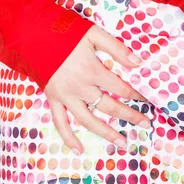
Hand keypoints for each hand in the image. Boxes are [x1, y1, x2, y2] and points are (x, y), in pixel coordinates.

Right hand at [45, 25, 147, 153]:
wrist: (36, 36)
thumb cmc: (67, 33)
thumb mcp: (94, 34)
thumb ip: (116, 48)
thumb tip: (138, 63)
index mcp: (92, 71)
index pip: (120, 87)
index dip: (136, 94)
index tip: (148, 100)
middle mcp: (80, 88)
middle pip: (109, 106)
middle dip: (129, 116)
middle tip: (146, 124)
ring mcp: (66, 97)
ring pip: (88, 120)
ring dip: (106, 133)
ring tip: (122, 143)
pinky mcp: (53, 100)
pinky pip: (60, 123)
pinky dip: (68, 138)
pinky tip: (79, 150)